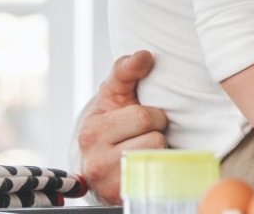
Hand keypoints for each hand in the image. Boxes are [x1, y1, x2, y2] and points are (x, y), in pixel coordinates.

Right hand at [76, 51, 168, 204]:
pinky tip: (148, 165)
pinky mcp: (123, 197)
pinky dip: (160, 169)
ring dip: (159, 151)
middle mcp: (96, 160)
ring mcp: (109, 184)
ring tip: (145, 148)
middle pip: (154, 139)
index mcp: (93, 131)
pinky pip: (159, 178)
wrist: (96, 163)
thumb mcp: (113, 95)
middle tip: (146, 134)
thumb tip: (144, 55)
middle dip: (157, 132)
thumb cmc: (110, 123)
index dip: (154, 114)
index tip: (146, 116)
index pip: (144, 116)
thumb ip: (126, 72)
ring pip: (158, 159)